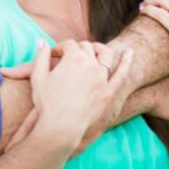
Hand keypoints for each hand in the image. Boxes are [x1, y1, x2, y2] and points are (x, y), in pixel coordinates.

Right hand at [29, 39, 133, 153]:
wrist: (61, 128)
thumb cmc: (47, 103)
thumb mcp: (38, 76)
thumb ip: (41, 55)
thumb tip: (41, 40)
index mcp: (73, 58)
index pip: (68, 44)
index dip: (60, 48)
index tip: (54, 54)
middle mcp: (90, 64)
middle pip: (85, 47)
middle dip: (76, 49)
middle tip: (69, 58)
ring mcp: (101, 78)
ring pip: (104, 54)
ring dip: (98, 49)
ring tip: (93, 51)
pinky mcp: (109, 92)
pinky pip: (121, 74)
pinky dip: (127, 62)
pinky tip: (130, 52)